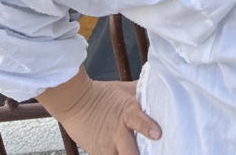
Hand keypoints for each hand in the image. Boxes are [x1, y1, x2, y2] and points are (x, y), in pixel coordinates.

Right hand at [37, 67, 160, 154]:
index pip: (138, 121)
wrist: (73, 101)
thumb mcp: (125, 89)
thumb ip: (143, 92)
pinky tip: (123, 152)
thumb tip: (161, 87)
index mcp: (127, 113)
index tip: (157, 134)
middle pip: (129, 152)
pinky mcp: (97, 151)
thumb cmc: (101, 93)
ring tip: (138, 153)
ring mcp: (106, 145)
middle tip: (152, 153)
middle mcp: (117, 132)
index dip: (148, 128)